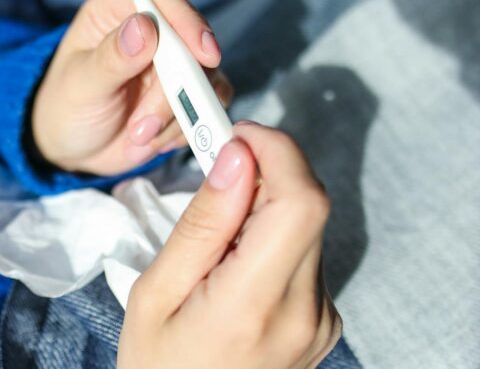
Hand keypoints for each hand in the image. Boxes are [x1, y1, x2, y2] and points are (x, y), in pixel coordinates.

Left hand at [31, 0, 232, 175]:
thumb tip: (144, 27)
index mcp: (115, 12)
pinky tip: (155, 140)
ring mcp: (172, 64)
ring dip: (176, 117)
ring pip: (204, 79)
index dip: (186, 20)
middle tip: (142, 127)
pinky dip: (185, 129)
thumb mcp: (82, 85)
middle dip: (173, 93)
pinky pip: (208, 106)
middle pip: (190, 44)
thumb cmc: (67, 108)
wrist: (73, 149)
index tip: (203, 55)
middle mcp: (150, 31)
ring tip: (138, 137)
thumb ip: (112, 57)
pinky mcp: (186, 93)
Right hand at [117, 122, 341, 368]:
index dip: (277, 151)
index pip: (301, 201)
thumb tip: (237, 158)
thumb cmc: (158, 366)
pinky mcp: (324, 321)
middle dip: (265, 172)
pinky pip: (305, 254)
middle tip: (216, 169)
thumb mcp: (155, 295)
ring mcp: (322, 321)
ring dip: (265, 209)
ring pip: (307, 227)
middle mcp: (304, 313)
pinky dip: (272, 239)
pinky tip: (234, 265)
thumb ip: (202, 225)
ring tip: (216, 240)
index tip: (236, 135)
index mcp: (253, 305)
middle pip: (308, 206)